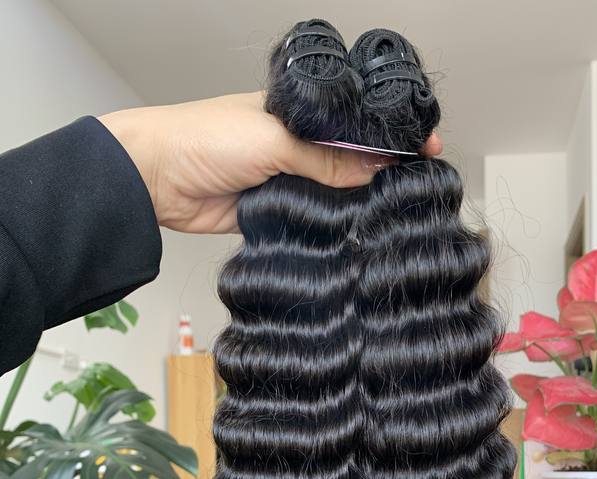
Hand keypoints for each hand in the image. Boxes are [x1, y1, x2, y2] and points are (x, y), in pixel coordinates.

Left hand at [99, 92, 442, 234]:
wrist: (158, 179)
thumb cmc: (207, 139)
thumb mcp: (274, 140)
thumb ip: (323, 159)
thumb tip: (371, 171)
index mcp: (297, 112)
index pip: (353, 120)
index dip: (388, 133)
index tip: (424, 147)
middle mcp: (295, 144)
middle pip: (348, 158)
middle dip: (380, 170)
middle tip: (415, 185)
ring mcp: (286, 179)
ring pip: (333, 192)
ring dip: (356, 202)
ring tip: (394, 212)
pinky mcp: (275, 212)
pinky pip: (312, 219)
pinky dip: (330, 225)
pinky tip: (356, 232)